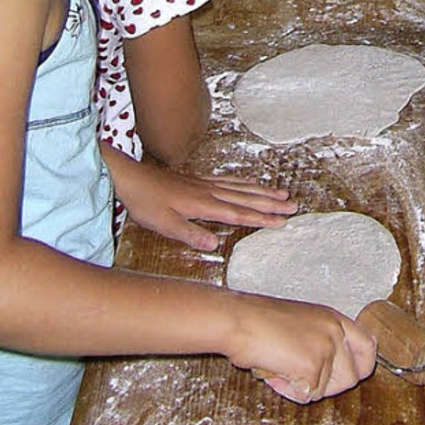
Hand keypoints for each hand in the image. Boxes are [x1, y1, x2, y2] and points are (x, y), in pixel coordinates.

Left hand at [117, 159, 298, 251]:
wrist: (130, 178)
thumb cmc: (146, 203)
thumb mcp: (165, 225)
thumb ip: (191, 235)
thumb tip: (215, 246)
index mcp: (204, 205)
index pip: (239, 214)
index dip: (262, 218)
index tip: (282, 221)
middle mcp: (209, 192)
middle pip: (246, 198)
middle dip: (271, 203)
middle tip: (294, 206)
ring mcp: (204, 184)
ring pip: (240, 187)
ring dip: (262, 191)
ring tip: (282, 193)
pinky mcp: (198, 180)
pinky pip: (228, 180)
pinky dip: (243, 182)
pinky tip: (250, 182)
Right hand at [226, 294, 375, 403]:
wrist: (237, 319)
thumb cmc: (256, 321)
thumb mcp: (298, 322)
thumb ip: (318, 340)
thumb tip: (328, 370)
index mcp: (332, 318)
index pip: (368, 347)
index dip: (363, 366)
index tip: (354, 374)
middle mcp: (334, 331)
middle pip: (352, 378)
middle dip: (328, 387)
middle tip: (303, 378)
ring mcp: (326, 349)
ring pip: (326, 391)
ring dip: (302, 388)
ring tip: (280, 368)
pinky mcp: (313, 366)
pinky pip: (306, 395)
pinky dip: (288, 390)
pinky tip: (274, 372)